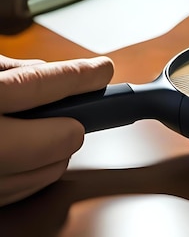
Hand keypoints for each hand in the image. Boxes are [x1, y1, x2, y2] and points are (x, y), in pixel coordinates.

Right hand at [0, 54, 113, 206]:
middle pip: (55, 141)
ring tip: (50, 132)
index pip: (36, 86)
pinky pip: (25, 192)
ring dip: (59, 152)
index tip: (102, 70)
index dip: (78, 77)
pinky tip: (31, 156)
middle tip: (80, 113)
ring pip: (47, 172)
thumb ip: (12, 72)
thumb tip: (49, 72)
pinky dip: (37, 173)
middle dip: (75, 126)